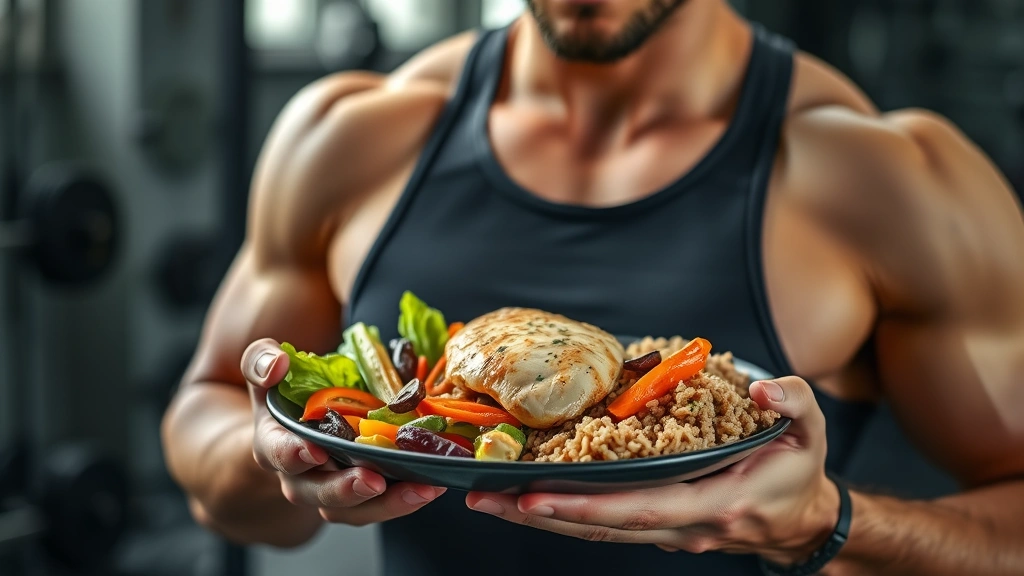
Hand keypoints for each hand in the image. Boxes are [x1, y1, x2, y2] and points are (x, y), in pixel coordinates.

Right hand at [243, 338, 444, 525]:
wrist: (296, 419)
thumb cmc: (284, 392)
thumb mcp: (266, 370)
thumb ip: (261, 361)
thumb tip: (277, 362)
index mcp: (275, 443)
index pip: (278, 453)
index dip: (294, 454)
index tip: (315, 451)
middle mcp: (301, 475)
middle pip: (318, 493)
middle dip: (345, 490)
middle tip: (372, 481)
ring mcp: (334, 488)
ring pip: (354, 510)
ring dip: (387, 503)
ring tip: (419, 489)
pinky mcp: (365, 492)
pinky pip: (381, 505)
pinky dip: (406, 498)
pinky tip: (431, 484)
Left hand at [466, 377, 839, 564]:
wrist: (800, 519)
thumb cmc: (797, 472)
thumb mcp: (811, 432)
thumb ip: (793, 402)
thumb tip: (765, 385)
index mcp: (715, 504)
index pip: (638, 509)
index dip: (583, 506)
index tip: (534, 496)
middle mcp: (683, 527)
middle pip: (600, 527)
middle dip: (540, 515)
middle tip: (484, 498)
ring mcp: (667, 532)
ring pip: (595, 531)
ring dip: (541, 517)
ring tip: (490, 499)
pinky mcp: (657, 524)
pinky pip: (604, 523)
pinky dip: (565, 513)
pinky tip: (530, 497)